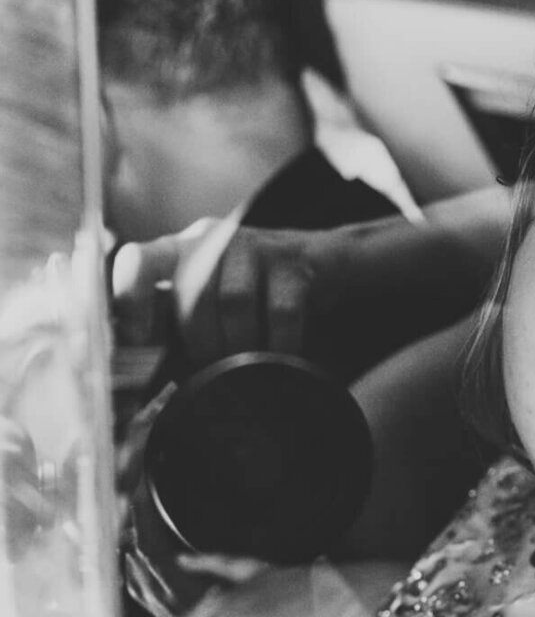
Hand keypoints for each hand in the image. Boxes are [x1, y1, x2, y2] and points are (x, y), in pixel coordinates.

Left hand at [112, 221, 331, 367]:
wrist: (320, 263)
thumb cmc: (251, 295)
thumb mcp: (206, 305)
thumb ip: (172, 330)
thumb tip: (137, 377)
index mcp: (177, 250)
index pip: (137, 263)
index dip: (132, 304)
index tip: (140, 343)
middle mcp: (210, 239)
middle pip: (193, 294)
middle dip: (203, 343)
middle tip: (215, 369)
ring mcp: (254, 244)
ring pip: (235, 301)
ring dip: (240, 346)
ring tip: (247, 366)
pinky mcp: (293, 258)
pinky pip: (280, 310)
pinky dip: (278, 344)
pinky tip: (280, 359)